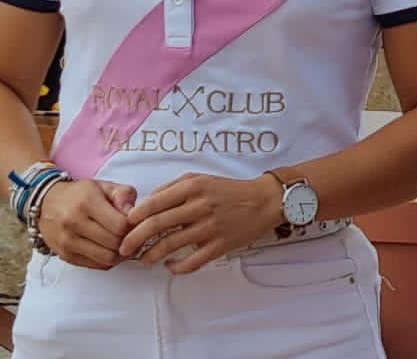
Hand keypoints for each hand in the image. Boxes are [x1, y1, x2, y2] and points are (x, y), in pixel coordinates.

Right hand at [36, 178, 135, 269]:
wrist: (47, 204)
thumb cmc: (79, 194)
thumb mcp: (104, 186)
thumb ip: (123, 195)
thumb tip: (133, 213)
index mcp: (87, 202)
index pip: (120, 225)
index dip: (133, 226)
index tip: (136, 223)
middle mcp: (74, 223)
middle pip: (114, 243)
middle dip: (129, 241)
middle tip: (133, 235)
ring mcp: (68, 242)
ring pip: (105, 258)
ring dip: (120, 254)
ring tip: (124, 244)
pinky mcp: (65, 255)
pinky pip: (94, 265)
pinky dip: (107, 261)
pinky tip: (110, 250)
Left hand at [120, 173, 282, 272]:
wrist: (264, 201)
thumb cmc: (228, 190)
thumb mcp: (200, 179)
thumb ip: (172, 188)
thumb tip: (144, 205)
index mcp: (193, 187)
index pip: (153, 203)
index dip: (133, 218)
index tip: (123, 227)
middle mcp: (200, 205)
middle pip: (156, 225)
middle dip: (133, 240)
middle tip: (123, 250)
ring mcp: (210, 227)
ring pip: (169, 245)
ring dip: (150, 256)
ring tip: (144, 259)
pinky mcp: (220, 245)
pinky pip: (191, 262)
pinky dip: (176, 267)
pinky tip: (170, 266)